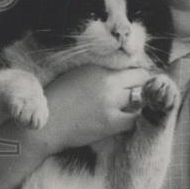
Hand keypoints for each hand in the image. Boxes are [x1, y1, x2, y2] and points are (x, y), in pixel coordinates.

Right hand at [35, 64, 151, 154]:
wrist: (47, 125)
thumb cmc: (58, 98)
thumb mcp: (78, 74)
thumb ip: (101, 70)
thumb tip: (120, 69)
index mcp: (99, 68)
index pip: (131, 63)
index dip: (136, 70)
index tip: (135, 77)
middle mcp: (108, 83)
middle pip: (141, 77)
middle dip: (142, 83)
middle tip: (139, 90)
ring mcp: (111, 104)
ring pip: (142, 98)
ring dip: (141, 101)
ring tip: (134, 104)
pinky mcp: (111, 123)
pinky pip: (134, 119)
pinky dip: (134, 118)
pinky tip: (128, 118)